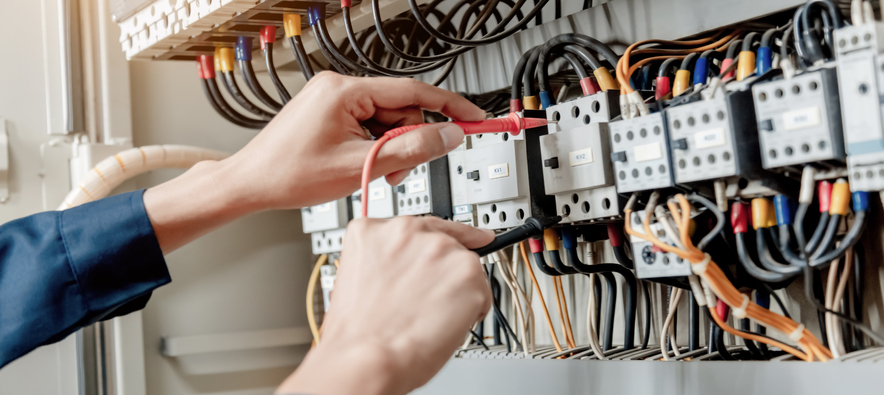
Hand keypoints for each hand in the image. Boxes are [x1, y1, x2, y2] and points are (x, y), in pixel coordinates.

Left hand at [143, 73, 483, 252]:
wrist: (251, 185)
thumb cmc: (289, 174)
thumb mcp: (360, 166)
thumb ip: (411, 149)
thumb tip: (448, 136)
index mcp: (345, 90)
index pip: (413, 91)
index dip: (449, 107)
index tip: (475, 118)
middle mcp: (340, 88)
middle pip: (402, 110)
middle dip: (408, 142)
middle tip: (400, 169)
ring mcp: (334, 101)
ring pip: (387, 122)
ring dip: (392, 149)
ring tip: (375, 173)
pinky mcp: (330, 115)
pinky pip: (369, 127)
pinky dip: (375, 149)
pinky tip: (365, 167)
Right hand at [275, 217, 493, 394]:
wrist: (367, 359)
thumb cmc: (358, 333)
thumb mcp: (357, 277)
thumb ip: (386, 262)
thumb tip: (410, 270)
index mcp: (374, 230)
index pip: (418, 226)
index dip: (439, 240)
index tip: (463, 237)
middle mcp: (408, 230)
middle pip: (445, 243)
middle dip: (443, 272)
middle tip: (428, 302)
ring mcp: (440, 248)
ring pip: (465, 269)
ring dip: (457, 293)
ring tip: (428, 318)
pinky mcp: (468, 271)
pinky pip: (483, 293)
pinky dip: (471, 312)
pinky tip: (443, 325)